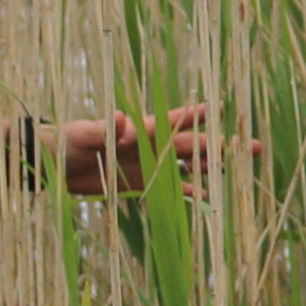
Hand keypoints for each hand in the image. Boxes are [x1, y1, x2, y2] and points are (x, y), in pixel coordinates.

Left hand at [58, 103, 230, 197]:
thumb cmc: (67, 141)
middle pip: (191, 144)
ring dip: (212, 165)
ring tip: (239, 165)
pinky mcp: (144, 183)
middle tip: (249, 145)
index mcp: (140, 129)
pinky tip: (210, 197)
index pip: (173, 120)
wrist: (56, 164)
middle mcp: (151, 146)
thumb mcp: (84, 133)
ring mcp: (150, 165)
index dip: (195, 115)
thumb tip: (122, 120)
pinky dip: (191, 191)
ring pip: (189, 164)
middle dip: (218, 144)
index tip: (220, 109)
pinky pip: (173, 188)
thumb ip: (104, 129)